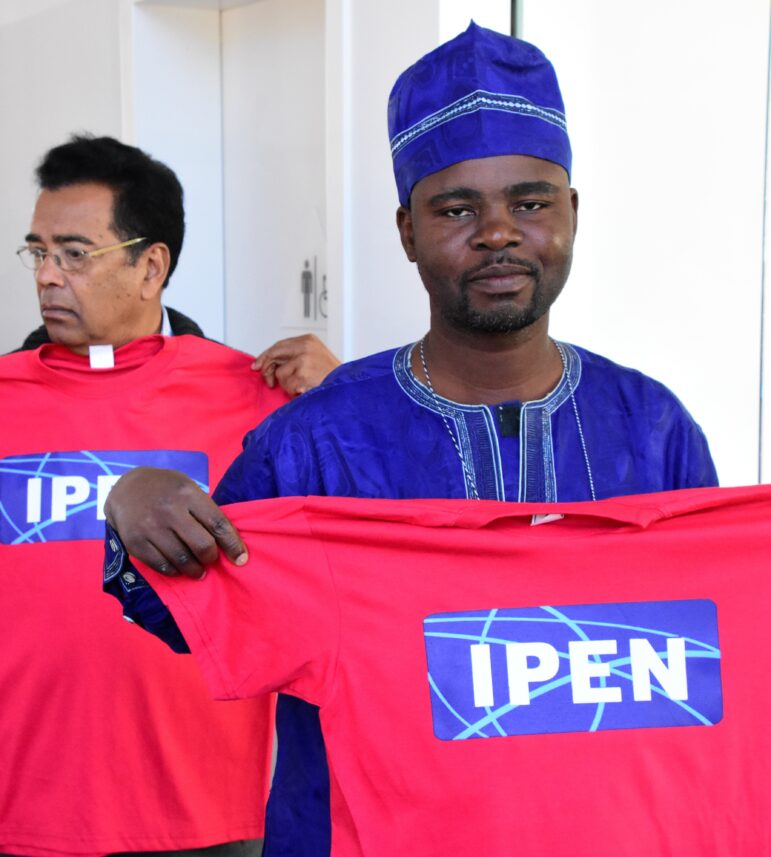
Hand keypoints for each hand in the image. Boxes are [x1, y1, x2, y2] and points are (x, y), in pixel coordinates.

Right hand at [104, 467, 247, 577]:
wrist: (125, 489)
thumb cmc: (166, 489)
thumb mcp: (187, 488)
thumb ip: (204, 510)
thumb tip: (226, 541)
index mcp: (188, 494)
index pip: (218, 524)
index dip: (233, 545)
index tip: (241, 559)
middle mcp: (170, 510)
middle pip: (202, 545)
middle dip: (211, 558)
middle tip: (211, 560)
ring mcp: (151, 527)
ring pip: (182, 559)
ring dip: (195, 569)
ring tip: (198, 571)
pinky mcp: (136, 543)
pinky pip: (162, 565)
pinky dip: (174, 571)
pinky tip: (178, 568)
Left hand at [252, 334, 339, 395]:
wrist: (346, 387)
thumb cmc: (331, 377)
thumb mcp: (314, 358)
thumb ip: (293, 357)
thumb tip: (268, 364)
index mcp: (309, 340)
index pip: (279, 345)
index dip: (266, 356)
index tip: (257, 365)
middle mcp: (305, 346)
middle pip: (275, 355)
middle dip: (268, 369)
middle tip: (269, 381)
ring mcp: (304, 359)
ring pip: (280, 373)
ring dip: (287, 384)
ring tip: (302, 385)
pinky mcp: (303, 373)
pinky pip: (286, 384)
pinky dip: (293, 391)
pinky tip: (304, 389)